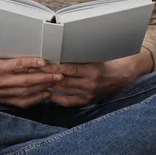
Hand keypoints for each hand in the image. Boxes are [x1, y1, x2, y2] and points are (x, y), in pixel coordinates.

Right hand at [0, 41, 63, 108]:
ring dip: (43, 87)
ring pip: (26, 92)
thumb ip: (7, 51)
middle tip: (59, 73)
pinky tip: (45, 94)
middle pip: (26, 81)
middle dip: (44, 77)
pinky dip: (35, 99)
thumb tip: (28, 44)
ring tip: (55, 83)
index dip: (32, 63)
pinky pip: (21, 102)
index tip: (45, 61)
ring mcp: (0, 93)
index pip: (17, 65)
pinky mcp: (2, 100)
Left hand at [39, 48, 153, 106]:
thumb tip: (59, 53)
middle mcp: (89, 84)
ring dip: (49, 85)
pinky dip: (56, 98)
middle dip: (47, 75)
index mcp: (92, 70)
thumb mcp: (95, 57)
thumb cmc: (107, 62)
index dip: (53, 67)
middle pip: (62, 80)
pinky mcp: (87, 101)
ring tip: (36, 80)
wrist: (122, 76)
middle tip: (33, 71)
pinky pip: (68, 102)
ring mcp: (88, 94)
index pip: (68, 69)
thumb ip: (78, 57)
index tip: (41, 63)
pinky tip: (47, 93)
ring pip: (63, 90)